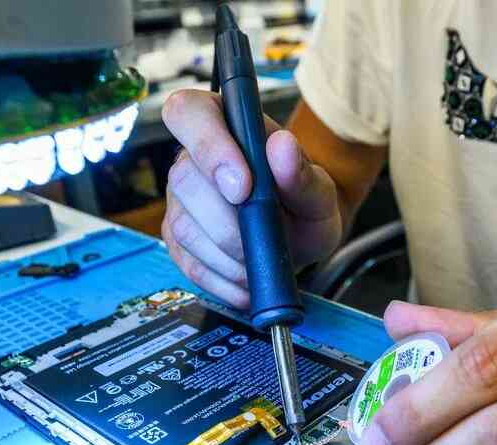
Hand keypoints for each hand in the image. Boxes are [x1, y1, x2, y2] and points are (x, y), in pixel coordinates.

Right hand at [160, 89, 342, 307]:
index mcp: (221, 123)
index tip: (243, 186)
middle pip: (184, 181)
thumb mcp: (319, 190)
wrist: (301, 235)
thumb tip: (282, 147)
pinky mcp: (177, 241)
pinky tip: (248, 280)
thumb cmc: (304, 202)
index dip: (208, 146)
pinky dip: (224, 280)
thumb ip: (302, 172)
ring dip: (229, 255)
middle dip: (229, 221)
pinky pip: (189, 265)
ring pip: (185, 228)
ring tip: (262, 259)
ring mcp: (179, 202)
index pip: (188, 113)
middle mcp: (190, 159)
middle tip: (265, 237)